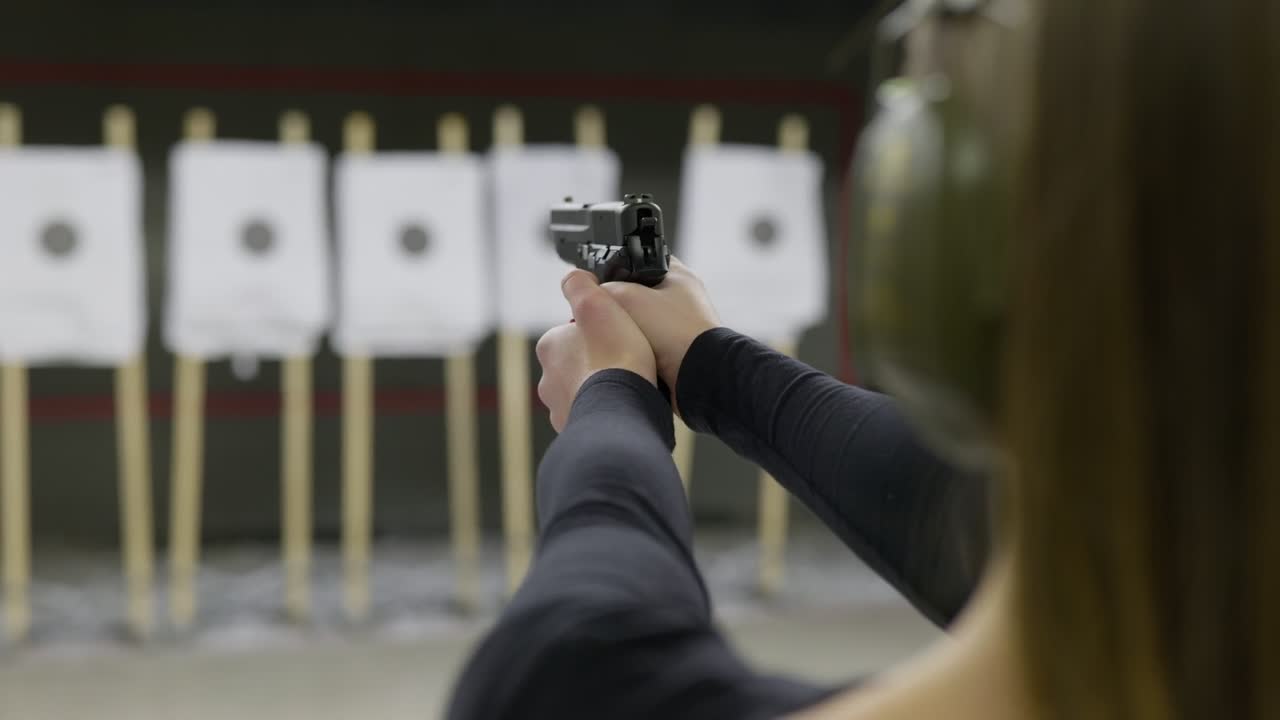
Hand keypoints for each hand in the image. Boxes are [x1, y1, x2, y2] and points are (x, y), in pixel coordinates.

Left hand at [536, 270, 657, 432]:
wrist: (623, 411)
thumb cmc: (615, 358)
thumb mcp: (597, 303)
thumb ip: (580, 284)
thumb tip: (574, 278)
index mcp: (550, 347)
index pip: (572, 330)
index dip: (598, 328)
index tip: (618, 332)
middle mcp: (548, 379)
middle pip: (578, 362)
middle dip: (600, 360)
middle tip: (628, 357)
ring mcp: (562, 408)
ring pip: (586, 390)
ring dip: (604, 386)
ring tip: (631, 383)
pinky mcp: (579, 430)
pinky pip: (597, 414)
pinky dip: (609, 409)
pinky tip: (627, 404)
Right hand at [601, 258, 719, 410]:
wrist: (700, 378)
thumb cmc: (676, 332)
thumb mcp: (627, 298)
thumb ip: (602, 289)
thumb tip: (584, 292)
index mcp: (676, 274)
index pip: (637, 260)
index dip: (613, 269)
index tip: (596, 282)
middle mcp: (680, 298)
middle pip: (633, 295)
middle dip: (616, 307)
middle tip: (602, 315)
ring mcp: (679, 327)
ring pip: (636, 324)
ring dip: (625, 332)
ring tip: (613, 338)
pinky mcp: (675, 352)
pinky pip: (645, 348)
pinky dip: (635, 351)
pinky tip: (627, 355)